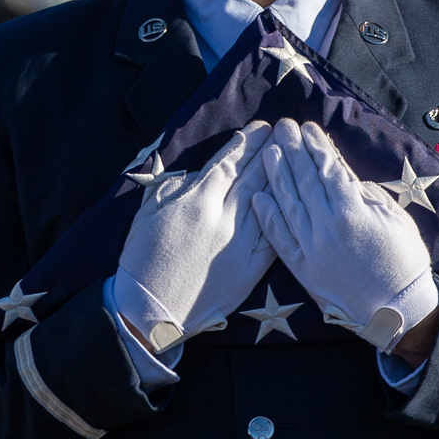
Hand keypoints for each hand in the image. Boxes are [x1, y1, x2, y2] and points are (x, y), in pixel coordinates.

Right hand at [113, 123, 274, 350]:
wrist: (151, 309)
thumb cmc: (142, 261)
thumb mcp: (147, 215)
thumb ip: (171, 189)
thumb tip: (194, 175)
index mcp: (195, 202)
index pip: (227, 164)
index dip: (246, 144)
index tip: (260, 128)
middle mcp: (222, 218)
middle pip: (253, 177)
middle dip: (270, 152)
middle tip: (285, 132)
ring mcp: (240, 243)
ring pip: (268, 202)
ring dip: (282, 178)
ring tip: (296, 159)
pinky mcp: (250, 268)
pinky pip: (273, 238)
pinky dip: (285, 218)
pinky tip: (296, 204)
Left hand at [251, 119, 437, 352]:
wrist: (397, 310)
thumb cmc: (404, 261)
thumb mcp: (395, 218)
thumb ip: (367, 195)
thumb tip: (344, 176)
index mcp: (353, 211)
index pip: (329, 169)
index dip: (317, 146)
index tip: (307, 127)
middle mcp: (327, 226)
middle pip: (304, 180)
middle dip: (292, 150)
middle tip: (283, 127)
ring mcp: (312, 247)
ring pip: (288, 203)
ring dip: (276, 175)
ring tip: (268, 152)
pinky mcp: (303, 268)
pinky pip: (280, 239)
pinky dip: (268, 218)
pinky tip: (258, 198)